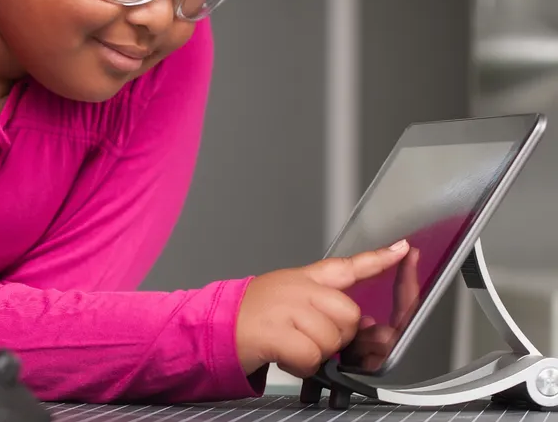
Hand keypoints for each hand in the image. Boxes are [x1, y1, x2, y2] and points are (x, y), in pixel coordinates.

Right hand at [236, 240, 410, 377]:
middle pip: (348, 316)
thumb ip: (324, 307)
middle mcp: (298, 288)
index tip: (402, 250)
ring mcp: (287, 307)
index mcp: (303, 279)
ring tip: (290, 345)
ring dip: (315, 355)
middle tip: (308, 339)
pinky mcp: (276, 330)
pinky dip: (301, 365)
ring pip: (332, 340)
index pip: (347, 266)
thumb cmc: (250, 317)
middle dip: (336, 337)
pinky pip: (311, 356)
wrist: (213, 325)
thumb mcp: (287, 298)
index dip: (378, 259)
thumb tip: (362, 326)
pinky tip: (285, 355)